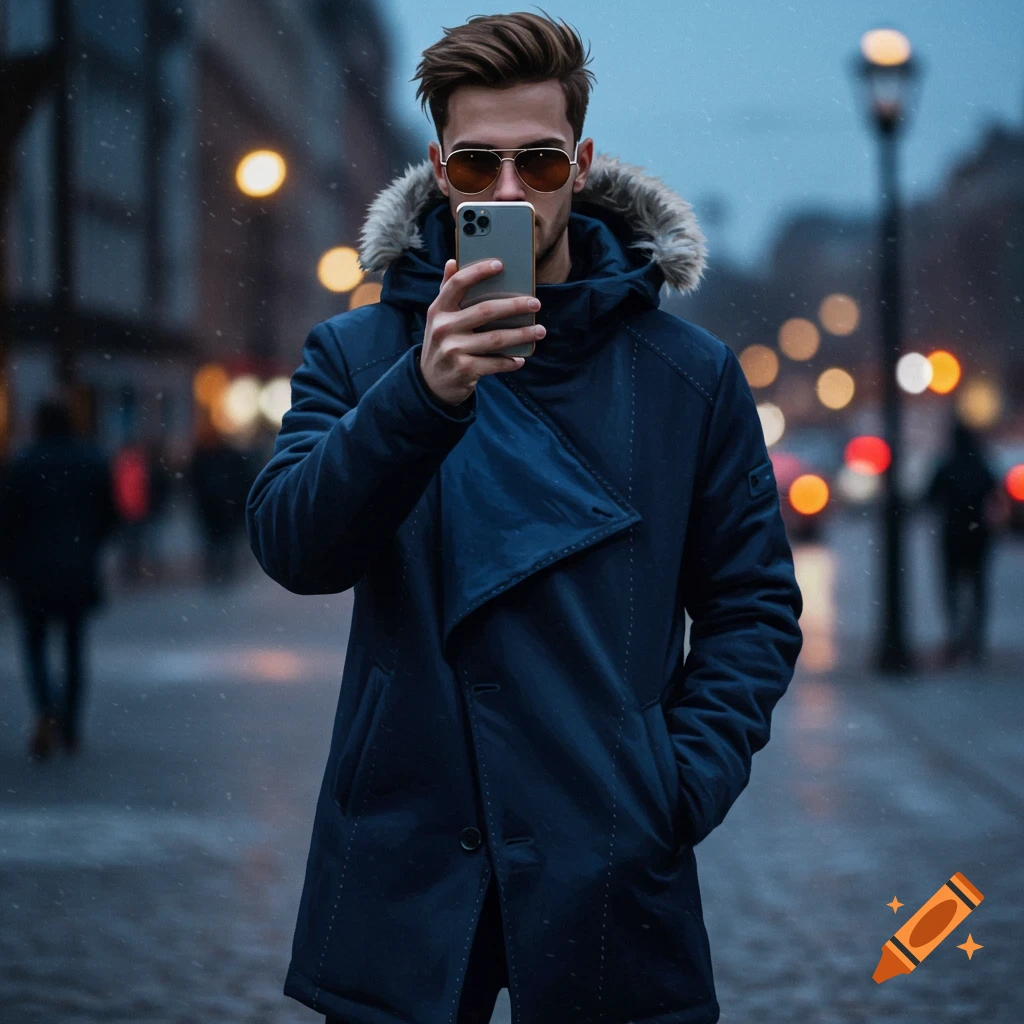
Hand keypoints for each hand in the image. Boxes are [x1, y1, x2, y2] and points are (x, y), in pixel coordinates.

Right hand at [419, 259, 544, 405]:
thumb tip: (453, 261)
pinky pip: (495, 363)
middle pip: (485, 310)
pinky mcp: (465, 369)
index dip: (478, 271)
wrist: (431, 383)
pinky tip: (520, 358)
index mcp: (438, 310)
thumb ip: (447, 291)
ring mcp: (454, 349)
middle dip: (514, 305)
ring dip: (522, 334)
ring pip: (496, 338)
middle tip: (535, 304)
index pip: (458, 284)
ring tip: (540, 331)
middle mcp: (444, 328)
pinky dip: (510, 361)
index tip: (500, 264)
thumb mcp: (438, 318)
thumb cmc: (442, 343)